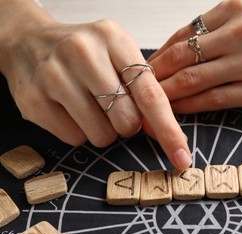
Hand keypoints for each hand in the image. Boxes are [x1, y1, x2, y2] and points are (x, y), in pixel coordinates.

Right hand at [0, 2, 191, 169]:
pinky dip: (79, 131)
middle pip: (127, 121)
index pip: (150, 94)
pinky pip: (75, 139)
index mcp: (113, 39)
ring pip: (101, 136)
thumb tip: (165, 133)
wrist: (29, 42)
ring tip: (88, 105)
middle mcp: (83, 53)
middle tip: (114, 107)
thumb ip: (144, 90)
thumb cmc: (85, 53)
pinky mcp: (34, 101)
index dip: (169, 130)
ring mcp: (54, 76)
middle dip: (127, 125)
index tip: (182, 157)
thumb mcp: (119, 56)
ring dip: (103, 130)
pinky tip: (69, 109)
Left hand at [149, 0, 241, 112]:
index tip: (145, 70)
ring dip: (167, 94)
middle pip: (182, 57)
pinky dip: (192, 106)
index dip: (160, 55)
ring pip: (195, 80)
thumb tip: (182, 48)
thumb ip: (219, 28)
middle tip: (135, 90)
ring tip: (149, 105)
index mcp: (237, 8)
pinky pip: (217, 99)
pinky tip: (177, 111)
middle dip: (154, 76)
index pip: (184, 35)